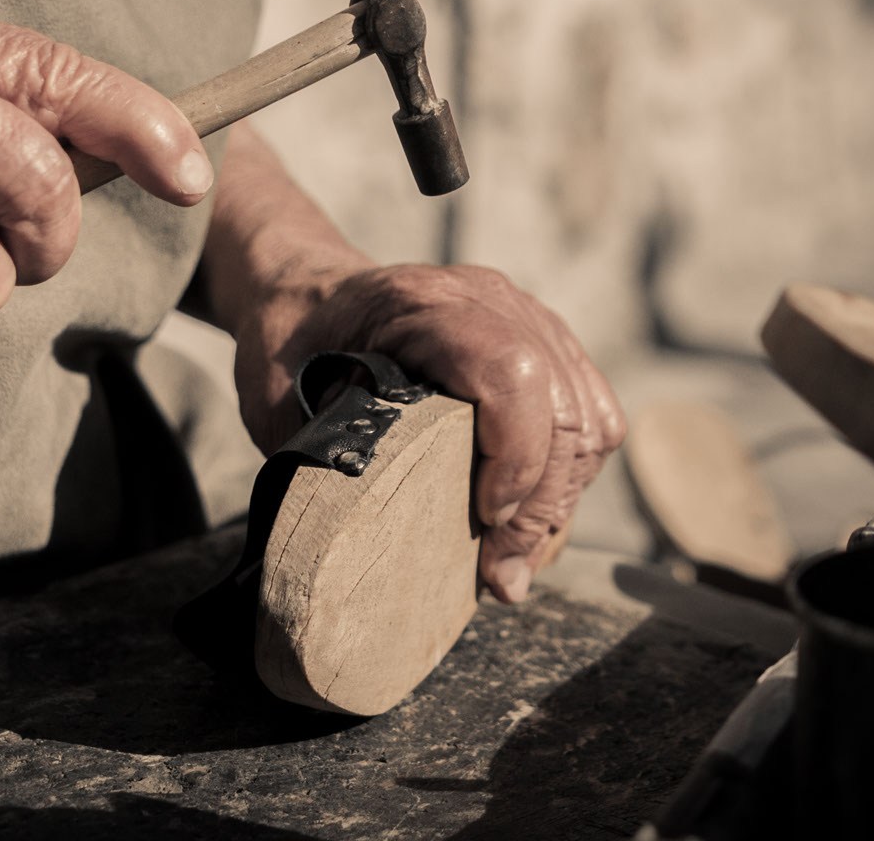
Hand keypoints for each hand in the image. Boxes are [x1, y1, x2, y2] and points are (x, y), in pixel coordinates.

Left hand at [231, 261, 625, 603]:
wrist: (309, 297)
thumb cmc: (290, 348)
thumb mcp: (280, 400)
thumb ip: (323, 459)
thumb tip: (372, 548)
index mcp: (424, 305)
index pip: (511, 372)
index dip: (516, 455)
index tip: (483, 519)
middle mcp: (492, 302)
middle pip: (562, 410)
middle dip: (539, 507)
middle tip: (500, 576)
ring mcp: (529, 319)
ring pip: (588, 421)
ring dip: (559, 501)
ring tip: (511, 559)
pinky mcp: (546, 345)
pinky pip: (593, 416)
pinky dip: (570, 476)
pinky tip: (527, 516)